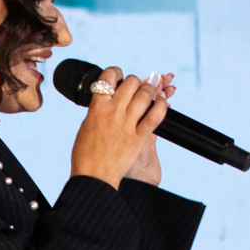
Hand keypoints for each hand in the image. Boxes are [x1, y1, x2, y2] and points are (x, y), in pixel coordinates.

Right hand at [66, 66, 169, 188]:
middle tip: (136, 86)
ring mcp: (127, 124)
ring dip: (151, 89)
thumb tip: (108, 99)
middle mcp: (112, 112)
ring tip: (151, 89)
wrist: (94, 177)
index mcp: (96, 108)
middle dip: (135, 81)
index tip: (119, 76)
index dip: (116, 72)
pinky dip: (162, 105)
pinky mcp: (139, 137)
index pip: (108, 77)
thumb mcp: (86, 125)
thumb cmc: (86, 154)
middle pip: (131, 83)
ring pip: (145, 95)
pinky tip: (163, 101)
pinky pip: (155, 115)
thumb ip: (98, 110)